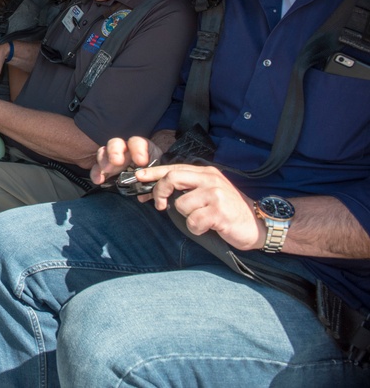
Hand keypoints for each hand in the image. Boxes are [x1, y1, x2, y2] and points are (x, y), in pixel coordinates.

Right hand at [92, 136, 162, 184]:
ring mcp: (113, 158)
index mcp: (140, 148)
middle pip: (116, 143)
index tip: (141, 162)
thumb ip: (153, 181)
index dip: (138, 150)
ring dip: (103, 160)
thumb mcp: (158, 174)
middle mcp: (124, 150)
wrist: (151, 179)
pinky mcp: (106, 169)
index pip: (137, 142)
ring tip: (105, 170)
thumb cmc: (155, 173)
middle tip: (117, 162)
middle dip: (115, 151)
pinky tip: (99, 180)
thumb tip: (144, 195)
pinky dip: (96, 173)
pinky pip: (96, 168)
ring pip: (103, 152)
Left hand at [135, 163, 263, 250]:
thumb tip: (153, 194)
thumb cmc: (228, 210)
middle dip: (160, 192)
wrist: (258, 223)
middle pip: (172, 178)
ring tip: (202, 219)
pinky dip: (197, 228)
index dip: (153, 172)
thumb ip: (185, 189)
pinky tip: (209, 227)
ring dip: (186, 217)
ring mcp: (215, 194)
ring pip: (181, 204)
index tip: (138, 176)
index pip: (174, 167)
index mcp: (206, 173)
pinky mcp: (219, 211)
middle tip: (158, 205)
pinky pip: (193, 221)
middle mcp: (210, 179)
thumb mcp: (207, 193)